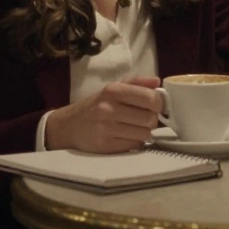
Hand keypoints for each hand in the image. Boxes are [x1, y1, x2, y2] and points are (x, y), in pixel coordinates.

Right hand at [45, 76, 162, 153]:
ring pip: (144, 134)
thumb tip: (158, 82)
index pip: (150, 98)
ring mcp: (106, 129)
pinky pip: (134, 145)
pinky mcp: (105, 146)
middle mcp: (109, 109)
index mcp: (113, 90)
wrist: (69, 126)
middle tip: (144, 118)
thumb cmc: (96, 105)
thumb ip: (137, 82)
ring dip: (144, 132)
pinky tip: (126, 136)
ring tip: (134, 127)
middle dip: (152, 119)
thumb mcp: (113, 88)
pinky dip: (134, 141)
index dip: (159, 104)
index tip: (156, 106)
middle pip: (150, 118)